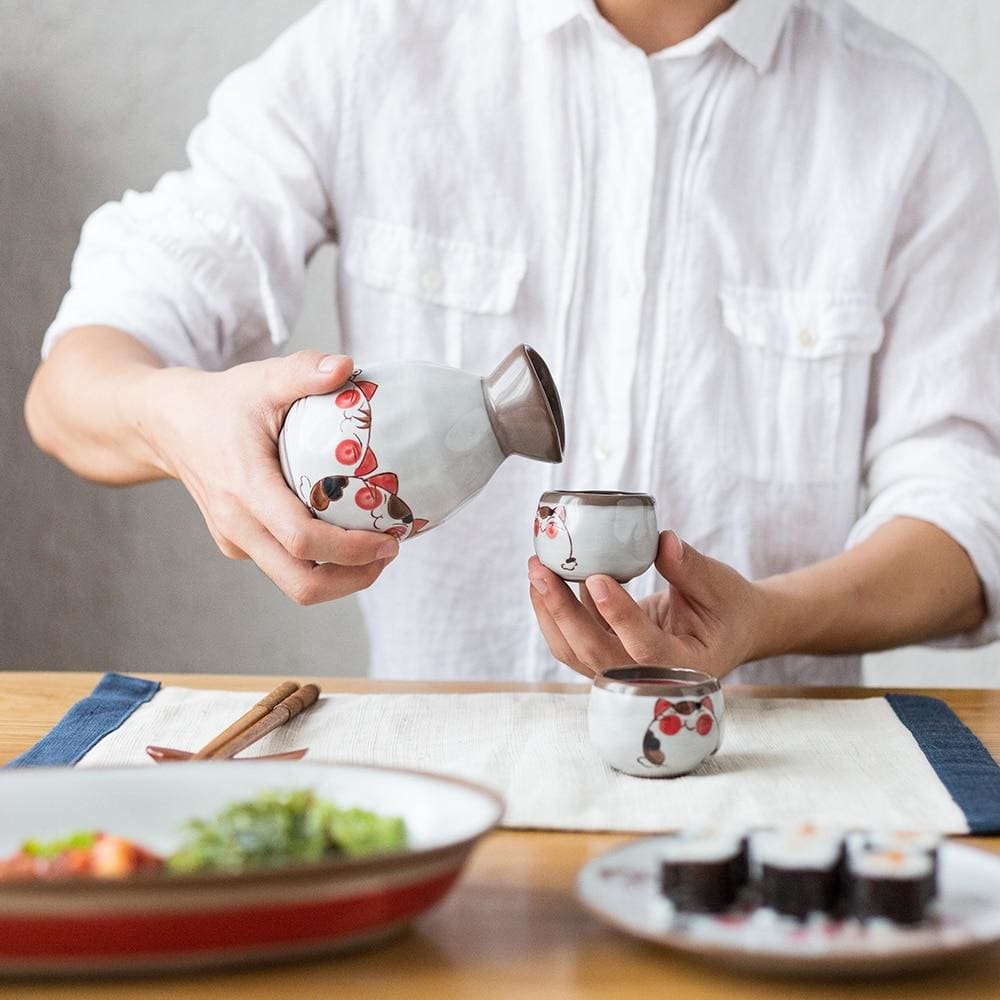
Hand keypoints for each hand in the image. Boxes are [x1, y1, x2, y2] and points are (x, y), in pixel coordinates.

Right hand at [133, 350, 397, 603]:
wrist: (169, 424)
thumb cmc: (221, 402)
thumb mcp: (261, 380)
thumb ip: (302, 371)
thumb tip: (346, 365)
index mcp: (244, 487)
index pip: (301, 539)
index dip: (350, 550)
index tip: (390, 540)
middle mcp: (236, 524)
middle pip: (300, 582)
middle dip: (353, 578)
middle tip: (390, 552)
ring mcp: (234, 540)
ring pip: (293, 583)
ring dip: (341, 577)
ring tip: (378, 552)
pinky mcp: (238, 545)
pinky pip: (283, 567)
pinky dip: (320, 564)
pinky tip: (346, 537)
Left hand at [528, 531, 768, 678]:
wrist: (732, 628)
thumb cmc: (730, 607)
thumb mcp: (721, 585)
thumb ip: (690, 568)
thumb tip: (661, 541)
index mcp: (688, 667)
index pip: (646, 648)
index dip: (619, 616)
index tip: (597, 579)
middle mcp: (652, 679)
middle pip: (597, 655)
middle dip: (563, 612)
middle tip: (541, 569)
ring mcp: (626, 673)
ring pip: (577, 652)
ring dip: (550, 612)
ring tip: (536, 570)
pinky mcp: (610, 657)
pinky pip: (575, 642)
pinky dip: (556, 612)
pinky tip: (546, 580)